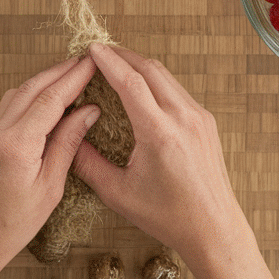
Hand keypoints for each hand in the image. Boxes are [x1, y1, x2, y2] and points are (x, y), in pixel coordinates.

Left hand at [0, 54, 97, 278]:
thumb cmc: (14, 225)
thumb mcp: (51, 187)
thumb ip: (68, 144)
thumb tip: (89, 111)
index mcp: (18, 145)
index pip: (51, 99)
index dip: (74, 78)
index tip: (94, 62)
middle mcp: (0, 133)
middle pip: (33, 88)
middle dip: (61, 71)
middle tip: (87, 60)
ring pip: (19, 93)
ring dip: (45, 79)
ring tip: (71, 74)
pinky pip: (11, 107)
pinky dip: (32, 94)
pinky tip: (48, 98)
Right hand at [71, 44, 249, 265]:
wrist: (213, 228)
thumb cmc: (167, 216)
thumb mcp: (118, 194)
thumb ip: (87, 163)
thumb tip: (65, 138)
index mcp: (160, 134)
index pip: (130, 82)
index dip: (108, 61)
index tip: (91, 49)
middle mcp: (183, 118)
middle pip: (149, 69)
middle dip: (122, 56)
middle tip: (99, 53)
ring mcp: (199, 117)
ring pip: (165, 76)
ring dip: (139, 66)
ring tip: (116, 65)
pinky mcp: (206, 122)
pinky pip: (177, 90)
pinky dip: (155, 81)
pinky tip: (140, 88)